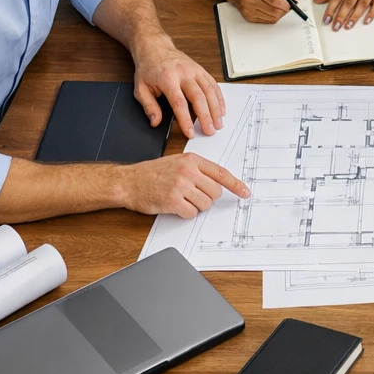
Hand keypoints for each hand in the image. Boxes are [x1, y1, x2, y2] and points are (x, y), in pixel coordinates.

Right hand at [116, 152, 250, 217]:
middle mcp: (188, 171)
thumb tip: (217, 183)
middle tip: (193, 197)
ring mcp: (180, 186)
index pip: (221, 173)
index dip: (235, 184)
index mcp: (191, 160)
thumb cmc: (152, 173)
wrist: (128, 182)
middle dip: (207, 198)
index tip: (245, 192)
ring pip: (205, 204)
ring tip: (181, 200)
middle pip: (215, 192)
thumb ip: (198, 169)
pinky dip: (185, 213)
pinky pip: (191, 213)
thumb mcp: (177, 162)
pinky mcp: (172, 201)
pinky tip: (174, 206)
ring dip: (196, 207)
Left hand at [132, 40, 225, 137]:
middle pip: (199, 98)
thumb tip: (155, 122)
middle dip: (206, 116)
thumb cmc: (148, 68)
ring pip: (210, 91)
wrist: (155, 47)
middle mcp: (184, 73)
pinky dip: (219, 98)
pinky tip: (221, 110)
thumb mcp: (140, 88)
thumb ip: (149, 106)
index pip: (179, 103)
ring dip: (216, 109)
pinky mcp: (201, 70)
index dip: (186, 120)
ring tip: (218, 123)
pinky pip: (213, 85)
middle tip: (210, 131)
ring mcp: (194, 70)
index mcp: (168, 78)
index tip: (190, 133)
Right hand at [235, 0, 297, 23]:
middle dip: (284, 9)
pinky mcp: (248, 17)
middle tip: (287, 4)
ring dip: (280, 13)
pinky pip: (267, 21)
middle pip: (274, 11)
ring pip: (272, 18)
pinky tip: (271, 9)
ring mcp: (247, 9)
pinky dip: (273, 16)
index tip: (290, 2)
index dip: (286, 3)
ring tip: (279, 5)